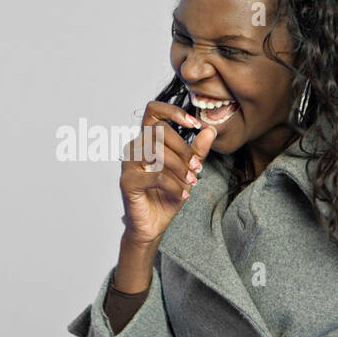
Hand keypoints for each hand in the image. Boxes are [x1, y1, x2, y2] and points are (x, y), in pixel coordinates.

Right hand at [119, 101, 217, 246]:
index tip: (195, 124)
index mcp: (147, 140)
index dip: (173, 111)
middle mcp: (134, 148)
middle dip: (184, 149)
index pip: (153, 111)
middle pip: (160, 131)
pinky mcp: (127, 182)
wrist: (153, 225)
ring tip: (191, 181)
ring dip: (179, 166)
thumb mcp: (187, 171)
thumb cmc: (166, 196)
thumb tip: (210, 130)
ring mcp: (128, 164)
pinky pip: (155, 176)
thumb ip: (197, 152)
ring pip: (156, 150)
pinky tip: (184, 195)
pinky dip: (175, 186)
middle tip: (197, 168)